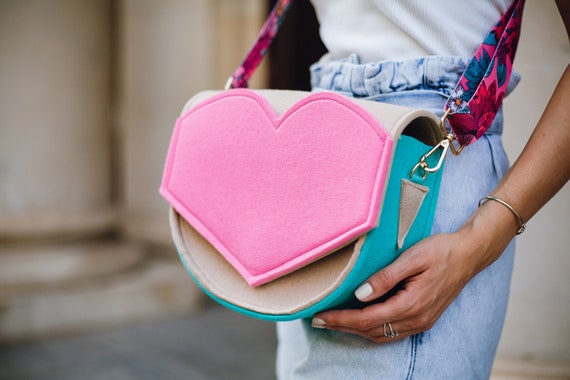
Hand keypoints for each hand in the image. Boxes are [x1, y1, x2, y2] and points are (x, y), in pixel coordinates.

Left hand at [310, 229, 490, 342]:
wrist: (469, 254)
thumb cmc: (441, 251)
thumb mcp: (412, 258)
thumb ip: (385, 277)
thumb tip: (359, 294)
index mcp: (411, 304)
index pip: (366, 319)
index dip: (341, 319)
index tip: (320, 315)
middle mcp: (416, 319)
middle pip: (370, 330)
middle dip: (342, 326)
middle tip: (317, 320)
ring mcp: (421, 322)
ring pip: (381, 334)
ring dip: (355, 330)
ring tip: (333, 321)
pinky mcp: (423, 319)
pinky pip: (392, 332)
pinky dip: (372, 329)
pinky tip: (359, 322)